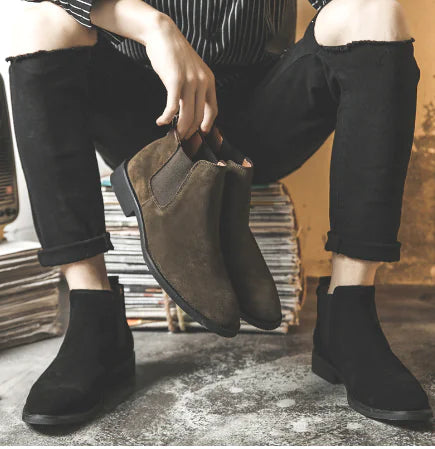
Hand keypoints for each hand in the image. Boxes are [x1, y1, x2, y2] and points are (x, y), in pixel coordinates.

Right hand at [144, 14, 217, 138]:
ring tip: (172, 134)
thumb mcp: (192, 71)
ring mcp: (189, 82)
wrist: (163, 34)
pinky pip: (172, 107)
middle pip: (199, 116)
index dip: (207, 125)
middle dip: (190, 131)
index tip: (199, 133)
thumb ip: (195, 89)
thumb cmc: (175, 55)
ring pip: (187, 115)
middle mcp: (202, 82)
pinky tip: (160, 121)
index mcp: (209, 81)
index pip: (213, 110)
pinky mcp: (174, 81)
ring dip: (179, 128)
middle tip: (182, 138)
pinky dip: (166, 117)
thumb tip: (190, 110)